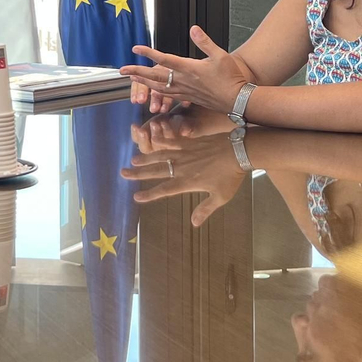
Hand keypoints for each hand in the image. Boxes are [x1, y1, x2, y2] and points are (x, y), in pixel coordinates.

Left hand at [121, 27, 257, 114]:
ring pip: (158, 87)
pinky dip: (156, 92)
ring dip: (143, 82)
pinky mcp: (188, 98)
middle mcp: (183, 80)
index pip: (164, 59)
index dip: (148, 53)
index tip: (136, 48)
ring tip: (132, 79)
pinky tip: (152, 91)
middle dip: (137, 71)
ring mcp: (184, 91)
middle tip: (121, 70)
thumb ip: (204, 41)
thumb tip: (193, 28)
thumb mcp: (220, 55)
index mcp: (189, 68)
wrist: (237, 98)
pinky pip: (167, 95)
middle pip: (154, 76)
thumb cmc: (231, 77)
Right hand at [125, 120, 248, 226]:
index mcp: (188, 181)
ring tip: (133, 160)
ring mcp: (184, 152)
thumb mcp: (220, 197)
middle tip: (123, 173)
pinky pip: (171, 140)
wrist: (238, 151)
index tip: (136, 197)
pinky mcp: (189, 142)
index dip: (150, 194)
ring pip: (160, 155)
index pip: (164, 190)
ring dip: (146, 158)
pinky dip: (160, 139)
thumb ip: (205, 209)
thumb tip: (194, 224)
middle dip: (139, 173)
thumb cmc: (231, 176)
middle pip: (156, 171)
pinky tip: (151, 138)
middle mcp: (181, 167)